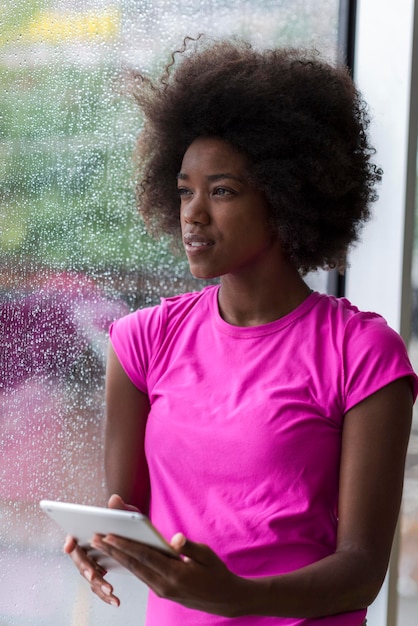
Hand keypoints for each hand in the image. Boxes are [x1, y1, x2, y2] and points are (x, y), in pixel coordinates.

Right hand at [63, 494, 139, 606]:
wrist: (133, 534)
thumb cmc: (126, 521)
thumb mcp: (125, 513)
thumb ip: (119, 508)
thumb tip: (114, 499)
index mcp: (86, 532)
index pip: (74, 536)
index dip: (70, 541)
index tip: (69, 544)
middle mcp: (85, 549)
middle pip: (80, 560)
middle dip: (86, 568)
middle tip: (94, 574)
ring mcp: (90, 563)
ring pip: (89, 576)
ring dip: (98, 584)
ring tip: (110, 590)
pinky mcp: (98, 573)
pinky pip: (98, 586)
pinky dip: (105, 594)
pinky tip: (115, 600)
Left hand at [90, 531, 251, 616]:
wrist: (224, 599)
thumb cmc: (216, 572)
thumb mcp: (206, 555)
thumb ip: (188, 547)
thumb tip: (175, 539)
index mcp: (176, 574)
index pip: (144, 557)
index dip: (125, 545)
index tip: (109, 535)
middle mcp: (165, 585)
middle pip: (134, 565)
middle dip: (113, 550)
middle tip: (96, 538)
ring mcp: (162, 590)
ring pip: (135, 571)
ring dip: (118, 557)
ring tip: (102, 545)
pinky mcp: (162, 591)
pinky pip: (142, 576)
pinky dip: (129, 564)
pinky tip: (120, 556)